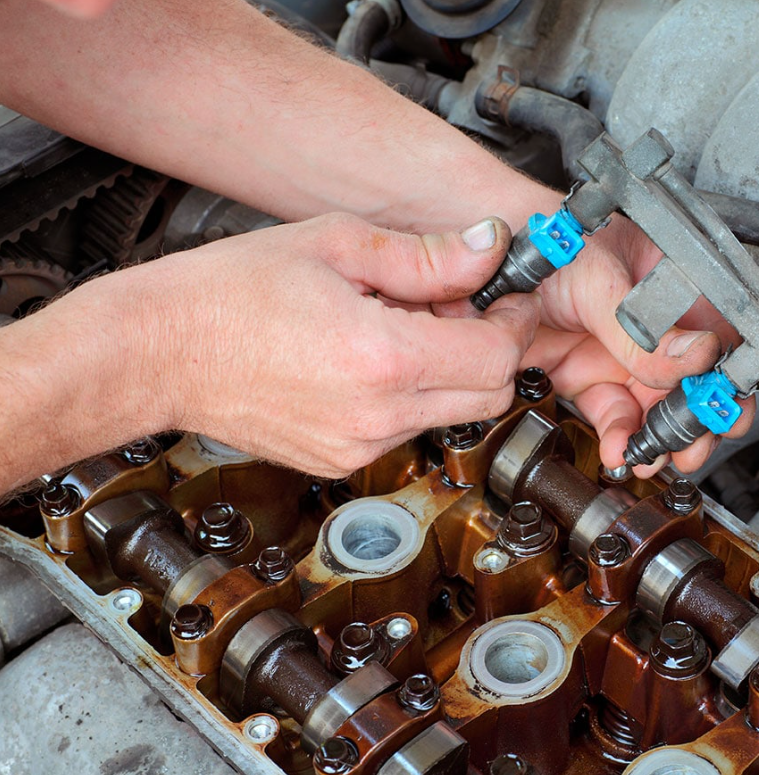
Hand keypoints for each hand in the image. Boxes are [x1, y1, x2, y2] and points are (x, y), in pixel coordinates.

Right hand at [112, 213, 537, 476]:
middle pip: (490, 396)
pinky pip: (406, 428)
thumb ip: (426, 255)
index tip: (504, 296)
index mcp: (383, 359)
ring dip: (448, 370)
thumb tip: (489, 248)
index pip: (498, 355)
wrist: (158, 350)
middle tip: (454, 306)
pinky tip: (368, 358)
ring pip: (450, 413)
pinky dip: (409, 394)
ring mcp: (359, 446)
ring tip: (396, 326)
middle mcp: (378, 415)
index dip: (513, 321)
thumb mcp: (335, 245)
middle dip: (490, 348)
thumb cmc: (228, 293)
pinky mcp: (341, 460)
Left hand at [520, 216, 755, 476]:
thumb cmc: (548, 244)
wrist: (484, 270)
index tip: (722, 408)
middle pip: (692, 382)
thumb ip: (643, 329)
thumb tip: (699, 356)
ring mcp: (619, 353)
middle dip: (697, 421)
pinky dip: (621, 439)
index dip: (725, 377)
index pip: (718, 336)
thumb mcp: (597, 283)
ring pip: (656, 408)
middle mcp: (653, 324)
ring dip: (661, 439)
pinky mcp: (585, 377)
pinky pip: (614, 416)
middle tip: (693, 445)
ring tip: (655, 456)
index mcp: (673, 287)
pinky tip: (621, 450)